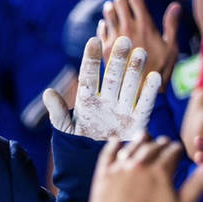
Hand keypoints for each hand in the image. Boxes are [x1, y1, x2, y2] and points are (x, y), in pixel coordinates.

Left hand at [43, 36, 160, 139]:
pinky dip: (150, 92)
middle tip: (124, 40)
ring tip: (140, 52)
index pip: (89, 76)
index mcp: (87, 99)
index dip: (91, 59)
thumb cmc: (77, 142)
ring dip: (135, 70)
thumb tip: (48, 92)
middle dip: (118, 59)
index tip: (93, 41)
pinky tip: (154, 77)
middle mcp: (107, 100)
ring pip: (129, 86)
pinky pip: (144, 104)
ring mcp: (122, 109)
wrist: (94, 161)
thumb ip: (58, 111)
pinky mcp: (137, 121)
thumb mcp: (65, 128)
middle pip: (112, 77)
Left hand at [88, 136, 202, 201]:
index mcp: (160, 171)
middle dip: (161, 144)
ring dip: (140, 140)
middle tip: (164, 143)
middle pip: (152, 146)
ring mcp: (118, 169)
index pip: (172, 151)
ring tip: (145, 136)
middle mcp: (139, 165)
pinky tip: (116, 141)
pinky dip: (112, 145)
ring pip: (131, 147)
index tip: (179, 150)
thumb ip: (198, 185)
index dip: (178, 149)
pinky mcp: (103, 176)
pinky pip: (107, 154)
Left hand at [99, 0, 180, 86]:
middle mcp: (128, 29)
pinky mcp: (104, 49)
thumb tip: (176, 5)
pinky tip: (104, 24)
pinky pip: (101, 31)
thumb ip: (172, 24)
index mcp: (145, 26)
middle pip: (120, 6)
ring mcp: (115, 39)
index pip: (136, 2)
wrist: (142, 90)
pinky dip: (103, 25)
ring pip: (108, 16)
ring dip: (110, 8)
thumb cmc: (161, 69)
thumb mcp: (172, 46)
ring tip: (110, 5)